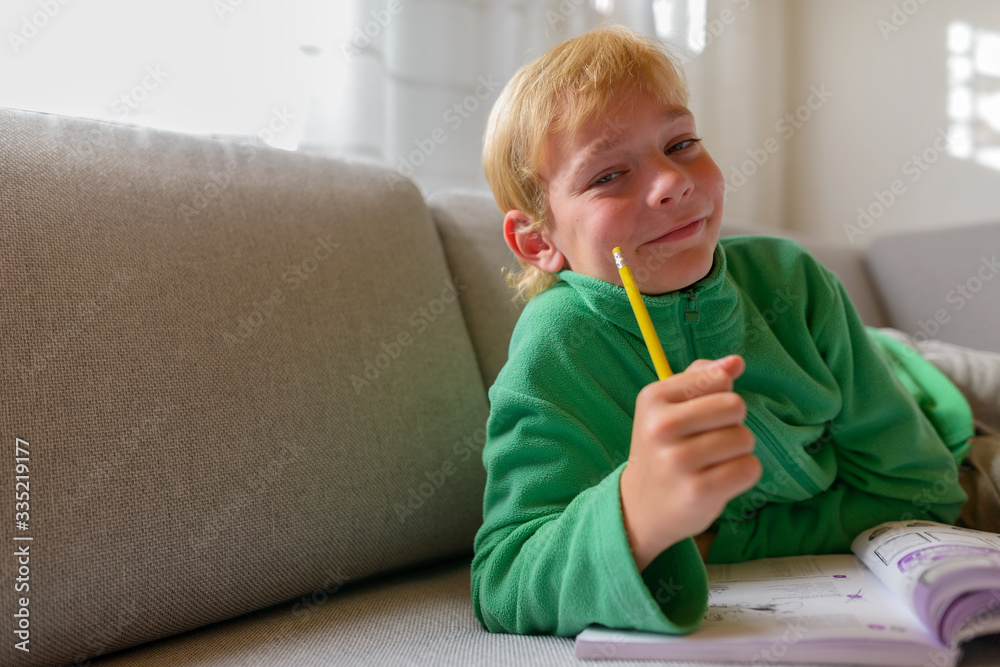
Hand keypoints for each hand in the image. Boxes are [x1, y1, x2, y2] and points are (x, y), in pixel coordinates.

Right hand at [620, 355, 760, 571]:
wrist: (642, 505)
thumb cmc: (664, 447)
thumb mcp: (669, 406)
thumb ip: (702, 378)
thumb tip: (737, 362)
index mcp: (653, 398)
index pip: (719, 379)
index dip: (720, 396)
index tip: (699, 416)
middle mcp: (661, 427)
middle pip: (735, 406)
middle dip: (732, 423)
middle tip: (709, 441)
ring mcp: (678, 461)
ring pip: (744, 438)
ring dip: (737, 451)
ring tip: (711, 462)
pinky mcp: (698, 491)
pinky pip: (749, 468)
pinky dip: (743, 473)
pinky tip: (720, 480)